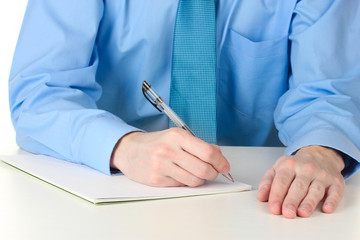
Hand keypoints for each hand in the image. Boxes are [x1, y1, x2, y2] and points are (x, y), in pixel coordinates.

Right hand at [110, 128, 230, 186]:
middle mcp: (169, 150)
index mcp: (177, 137)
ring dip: (200, 179)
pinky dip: (186, 182)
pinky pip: (181, 185)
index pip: (208, 152)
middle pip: (204, 169)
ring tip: (196, 173)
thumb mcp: (177, 136)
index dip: (221, 162)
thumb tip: (219, 155)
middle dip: (213, 173)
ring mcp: (162, 166)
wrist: (129, 150)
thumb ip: (198, 145)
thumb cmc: (156, 143)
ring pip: (194, 180)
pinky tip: (180, 174)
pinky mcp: (156, 180)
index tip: (225, 166)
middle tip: (213, 172)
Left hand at [257, 145, 344, 217]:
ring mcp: (322, 175)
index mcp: (289, 165)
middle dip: (292, 201)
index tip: (274, 208)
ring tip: (302, 213)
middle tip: (287, 213)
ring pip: (315, 190)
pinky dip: (332, 201)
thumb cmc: (296, 165)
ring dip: (309, 202)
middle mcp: (306, 169)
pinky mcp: (336, 182)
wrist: (320, 154)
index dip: (277, 195)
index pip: (281, 181)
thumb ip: (268, 182)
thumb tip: (261, 196)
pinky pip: (335, 192)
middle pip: (298, 187)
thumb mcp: (278, 168)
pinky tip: (326, 208)